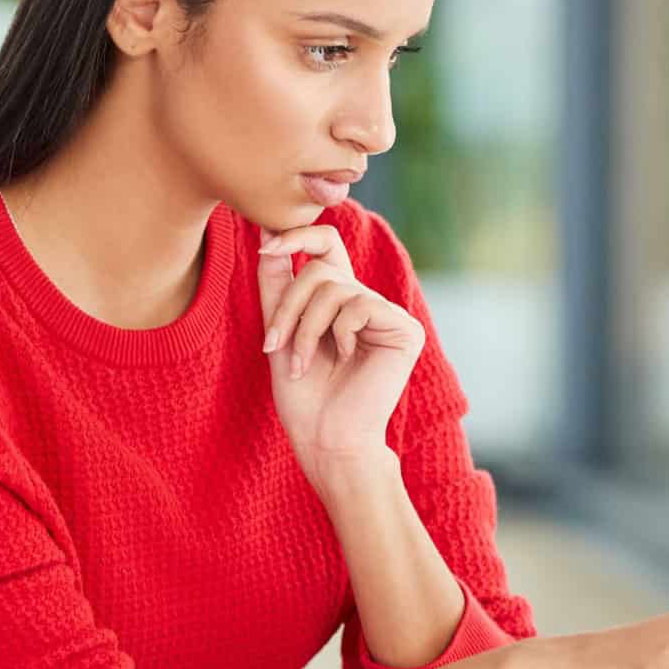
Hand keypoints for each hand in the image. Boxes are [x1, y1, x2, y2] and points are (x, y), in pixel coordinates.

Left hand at [256, 224, 425, 488]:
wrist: (325, 439)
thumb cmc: (303, 394)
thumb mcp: (279, 329)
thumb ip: (277, 281)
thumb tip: (267, 230)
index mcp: (340, 299)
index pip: (325, 244)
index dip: (296, 235)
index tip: (263, 244)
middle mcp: (366, 301)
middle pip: (320, 268)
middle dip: (288, 305)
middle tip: (273, 344)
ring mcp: (388, 315)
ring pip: (332, 288)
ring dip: (304, 327)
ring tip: (302, 363)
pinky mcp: (404, 329)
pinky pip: (357, 306)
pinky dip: (336, 334)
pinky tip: (342, 360)